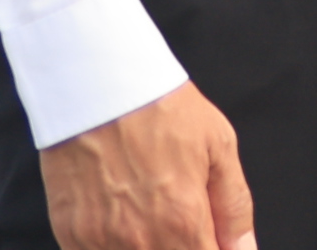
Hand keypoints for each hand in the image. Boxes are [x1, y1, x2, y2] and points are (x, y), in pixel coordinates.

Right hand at [38, 80, 253, 249]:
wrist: (97, 83)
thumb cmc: (159, 107)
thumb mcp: (218, 145)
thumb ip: (234, 207)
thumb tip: (244, 249)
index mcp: (183, 223)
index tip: (209, 237)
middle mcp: (141, 241)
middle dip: (182, 247)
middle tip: (179, 219)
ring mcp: (101, 242)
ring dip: (146, 246)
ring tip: (149, 212)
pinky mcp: (72, 234)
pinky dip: (113, 245)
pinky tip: (121, 218)